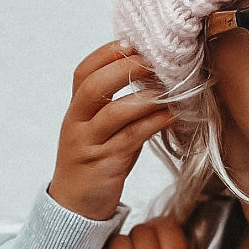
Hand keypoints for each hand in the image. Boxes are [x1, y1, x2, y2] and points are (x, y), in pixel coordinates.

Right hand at [48, 42, 175, 220]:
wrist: (76, 206)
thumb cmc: (97, 162)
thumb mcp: (102, 130)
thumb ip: (119, 106)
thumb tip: (154, 79)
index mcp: (76, 111)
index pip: (83, 73)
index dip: (105, 54)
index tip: (132, 42)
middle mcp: (78, 124)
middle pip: (93, 87)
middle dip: (124, 69)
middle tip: (153, 61)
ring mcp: (89, 144)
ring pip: (114, 113)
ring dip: (144, 97)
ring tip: (170, 89)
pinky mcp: (105, 164)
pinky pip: (131, 138)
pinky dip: (153, 123)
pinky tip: (172, 116)